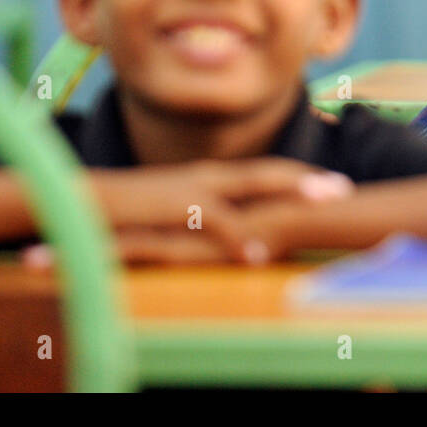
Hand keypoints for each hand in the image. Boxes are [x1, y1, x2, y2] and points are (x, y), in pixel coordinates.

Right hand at [87, 158, 352, 264]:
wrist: (82, 203)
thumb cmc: (129, 213)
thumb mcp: (177, 213)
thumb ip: (208, 217)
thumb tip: (237, 230)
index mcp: (211, 177)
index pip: (266, 173)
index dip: (300, 177)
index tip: (334, 183)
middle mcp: (208, 176)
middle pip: (270, 172)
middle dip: (309, 180)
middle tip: (345, 188)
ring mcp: (192, 188)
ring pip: (252, 186)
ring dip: (290, 194)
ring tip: (323, 205)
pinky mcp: (173, 208)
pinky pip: (214, 222)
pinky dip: (237, 237)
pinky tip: (257, 254)